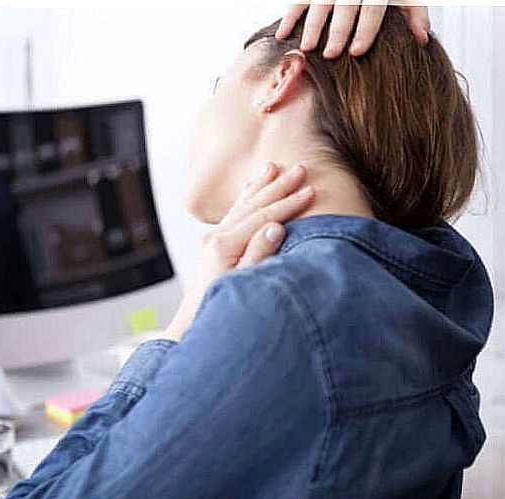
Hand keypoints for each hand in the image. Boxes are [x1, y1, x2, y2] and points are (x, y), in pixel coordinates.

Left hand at [162, 163, 314, 340]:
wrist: (194, 326)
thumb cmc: (223, 310)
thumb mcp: (246, 285)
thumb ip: (260, 254)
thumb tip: (275, 227)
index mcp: (224, 246)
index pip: (263, 217)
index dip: (288, 204)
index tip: (310, 191)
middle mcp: (215, 238)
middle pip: (252, 205)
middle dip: (278, 187)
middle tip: (301, 170)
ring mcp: (212, 240)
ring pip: (241, 205)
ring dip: (261, 186)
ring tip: (275, 167)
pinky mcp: (213, 245)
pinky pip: (234, 214)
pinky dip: (246, 197)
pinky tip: (253, 186)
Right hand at [275, 1, 430, 58]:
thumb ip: (415, 13)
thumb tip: (421, 39)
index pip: (372, 8)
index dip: (365, 29)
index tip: (357, 52)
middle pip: (345, 7)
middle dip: (337, 31)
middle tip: (331, 54)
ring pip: (320, 3)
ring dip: (311, 25)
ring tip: (306, 48)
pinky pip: (298, 1)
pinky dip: (289, 17)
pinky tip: (283, 34)